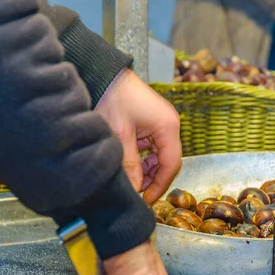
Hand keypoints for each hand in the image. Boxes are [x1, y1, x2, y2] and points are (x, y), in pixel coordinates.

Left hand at [95, 69, 181, 202]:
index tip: (147, 200)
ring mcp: (161, 123)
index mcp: (168, 127)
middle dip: (153, 179)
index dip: (160, 185)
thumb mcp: (120, 136)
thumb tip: (134, 190)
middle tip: (137, 193)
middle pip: (168, 161)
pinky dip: (142, 158)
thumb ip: (130, 165)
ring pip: (159, 155)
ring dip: (146, 169)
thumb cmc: (112, 99)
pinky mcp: (151, 122)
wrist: (102, 73)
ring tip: (131, 180)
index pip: (171, 165)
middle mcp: (169, 125)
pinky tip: (129, 165)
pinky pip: (152, 147)